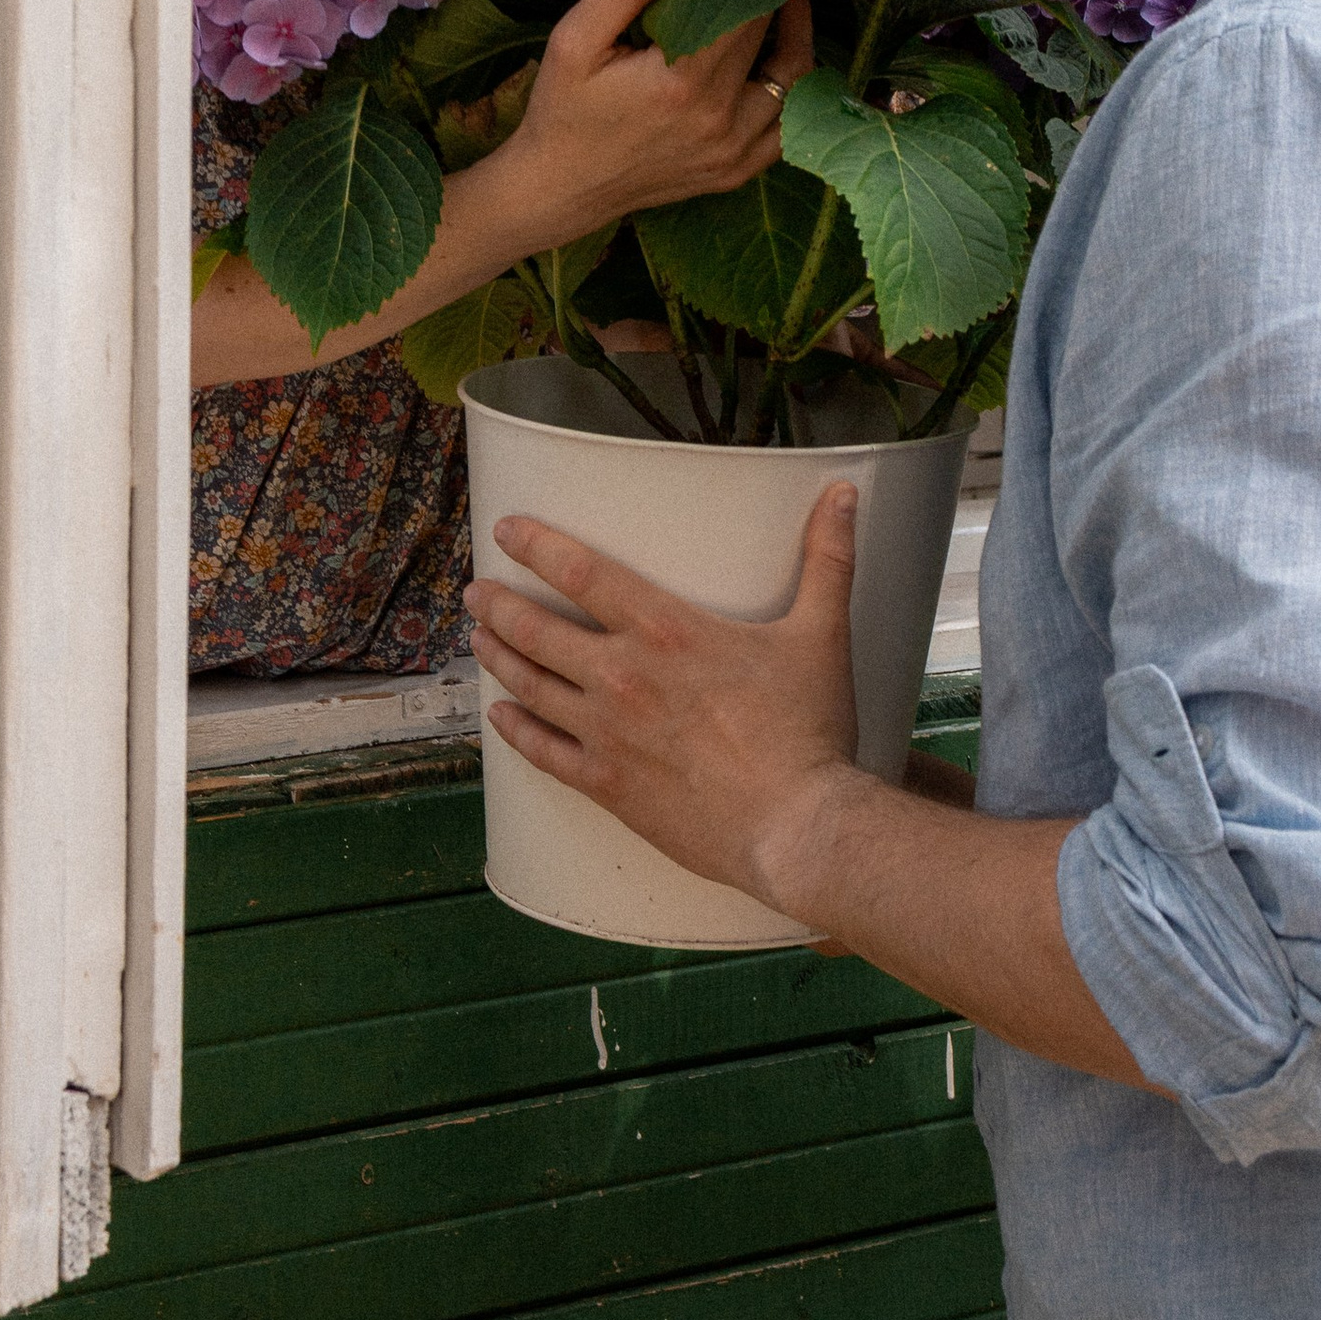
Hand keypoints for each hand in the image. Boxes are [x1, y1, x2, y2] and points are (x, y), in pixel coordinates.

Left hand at [465, 484, 862, 910]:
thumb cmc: (808, 729)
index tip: (507, 529)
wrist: (796, 826)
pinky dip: (515, 731)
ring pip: (531, 686)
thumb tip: (844, 493)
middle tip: (476, 591)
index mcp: (666, 629)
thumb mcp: (822, 633)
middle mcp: (622, 675)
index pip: (582, 571)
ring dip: (498, 658)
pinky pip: (544, 753)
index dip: (537, 544)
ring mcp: (608, 734)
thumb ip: (828, 558)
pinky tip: (499, 716)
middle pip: (538, 628)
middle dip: (499, 604)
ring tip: (478, 639)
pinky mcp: (608, 786)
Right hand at [490, 0, 814, 247]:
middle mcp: (718, 119)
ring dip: (797, 41)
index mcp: (680, 82)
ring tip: (787, 7)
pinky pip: (788, 130)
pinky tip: (780, 65)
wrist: (560, 188)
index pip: (745, 13)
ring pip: (796, 86)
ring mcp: (732, 151)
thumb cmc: (563, 109)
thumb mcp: (574, 40)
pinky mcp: (735, 172)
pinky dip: (795, 95)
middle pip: (773, 42)